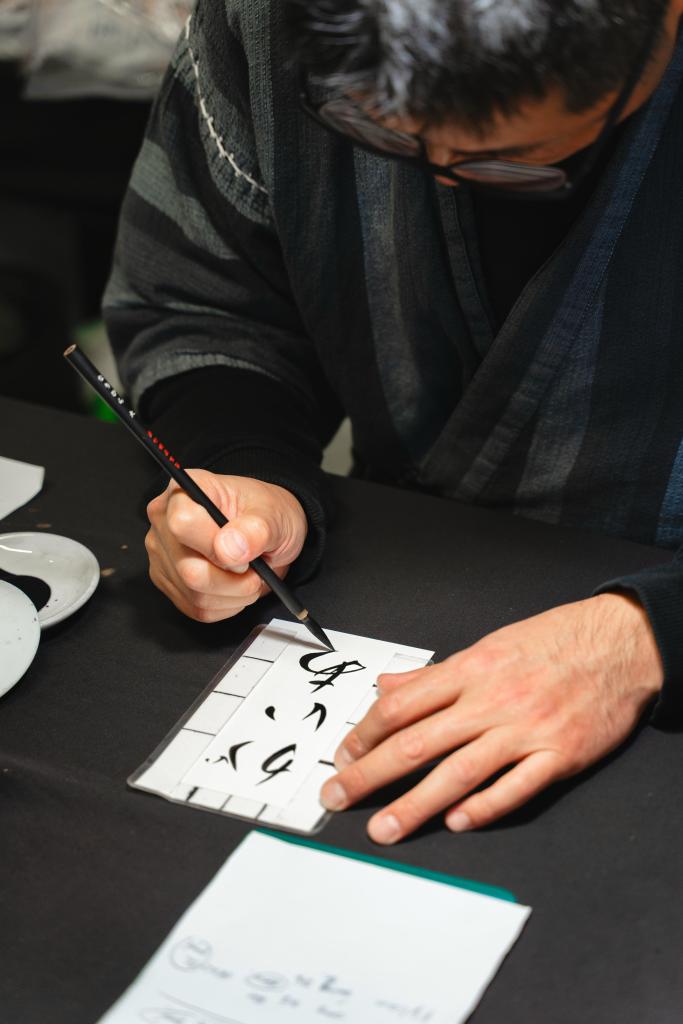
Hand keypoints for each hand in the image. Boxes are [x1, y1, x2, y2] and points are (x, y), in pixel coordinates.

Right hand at [145, 470, 307, 621]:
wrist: (267, 530)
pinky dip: (225, 604)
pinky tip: (234, 586)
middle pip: (189, 569)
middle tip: (253, 568)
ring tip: (248, 576)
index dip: (217, 546)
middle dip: (232, 579)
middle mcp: (164, 520)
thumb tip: (229, 548)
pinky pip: (196, 608)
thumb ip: (256, 529)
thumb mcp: (274, 516)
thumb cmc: (266, 514)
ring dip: (233, 594)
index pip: (183, 524)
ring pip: (194, 593)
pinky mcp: (167, 580)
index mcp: (186, 491)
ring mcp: (162, 552)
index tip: (243, 551)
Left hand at [320, 594, 663, 842]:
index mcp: (470, 670)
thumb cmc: (550, 643)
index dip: (366, 733)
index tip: (345, 755)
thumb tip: (387, 688)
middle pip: (418, 742)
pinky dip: (485, 806)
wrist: (617, 644)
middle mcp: (492, 700)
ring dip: (416, 804)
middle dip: (371, 773)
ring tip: (384, 829)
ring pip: (459, 772)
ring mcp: (526, 729)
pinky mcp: (559, 755)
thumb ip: (435, 676)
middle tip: (338, 797)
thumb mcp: (487, 647)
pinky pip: (517, 786)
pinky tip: (457, 822)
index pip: (402, 705)